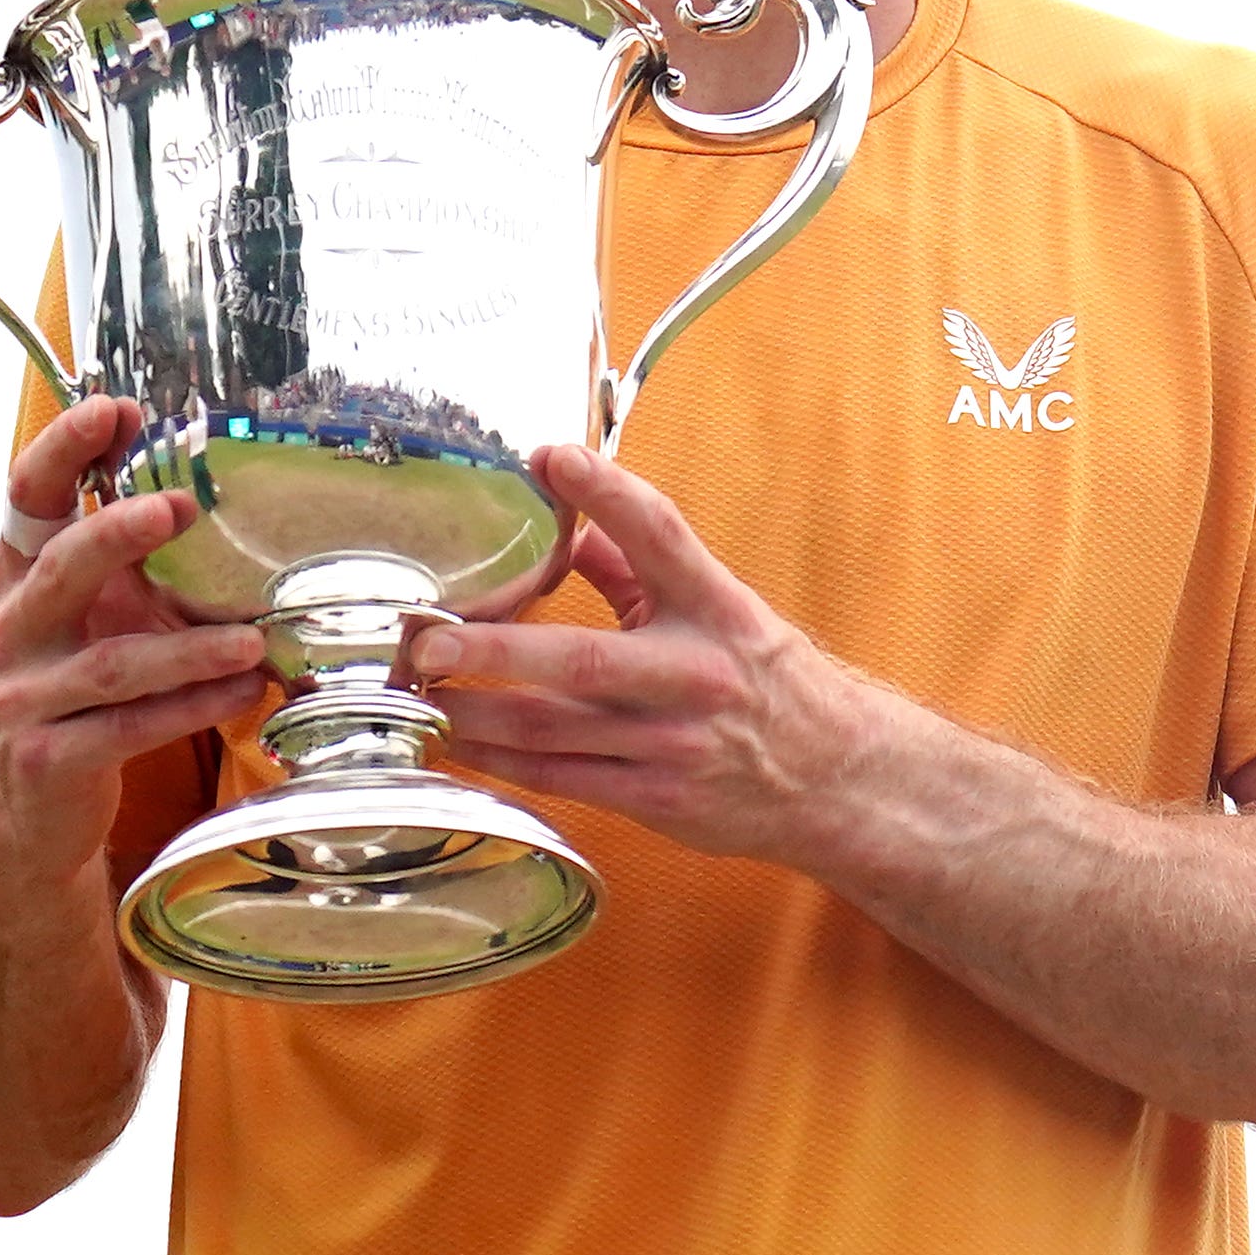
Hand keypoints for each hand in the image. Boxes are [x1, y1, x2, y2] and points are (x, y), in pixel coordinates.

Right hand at [0, 396, 273, 899]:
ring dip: (188, 648)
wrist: (19, 818)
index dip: (61, 450)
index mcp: (20, 582)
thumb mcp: (87, 621)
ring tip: (252, 640)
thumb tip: (211, 489)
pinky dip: (194, 707)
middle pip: (59, 568)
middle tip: (176, 507)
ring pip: (113, 663)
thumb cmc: (70, 697)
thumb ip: (128, 566)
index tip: (112, 409)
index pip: (25, 500)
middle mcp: (12, 632)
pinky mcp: (51, 760)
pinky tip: (245, 691)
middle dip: (114, 533)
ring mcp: (25, 699)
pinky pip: (131, 728)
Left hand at [400, 444, 894, 864]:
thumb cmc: (772, 687)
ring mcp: (674, 743)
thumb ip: (644, 567)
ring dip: (473, 712)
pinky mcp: (657, 799)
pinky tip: (452, 744)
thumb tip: (572, 519)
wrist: (841, 781)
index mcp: (718, 609)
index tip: (548, 454)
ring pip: (552, 729)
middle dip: (495, 649)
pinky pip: (559, 779)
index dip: (607, 492)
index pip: (663, 535)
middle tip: (429, 638)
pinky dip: (498, 763)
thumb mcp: (725, 610)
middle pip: (582, 659)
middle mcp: (696, 673)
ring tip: (414, 690)